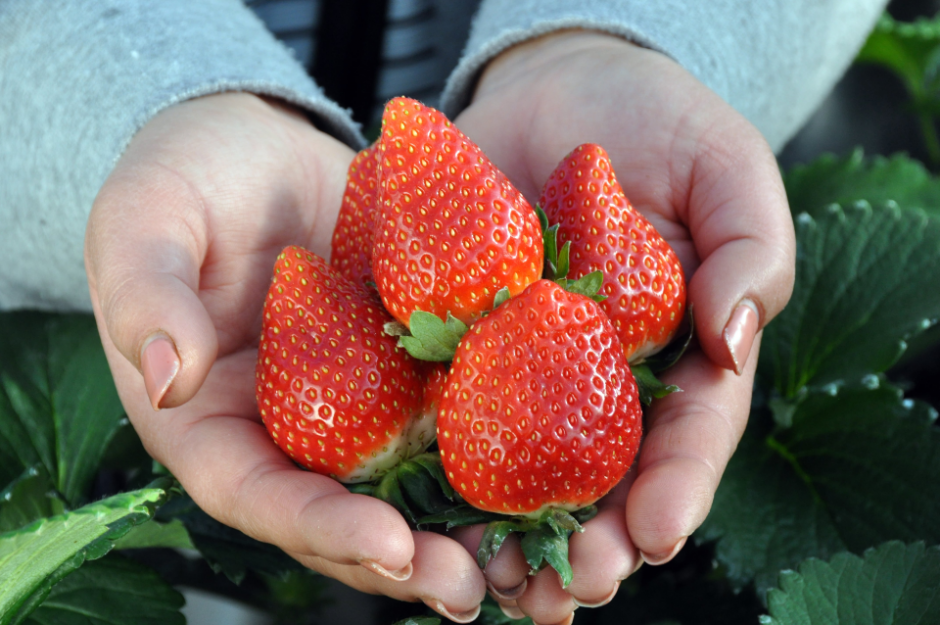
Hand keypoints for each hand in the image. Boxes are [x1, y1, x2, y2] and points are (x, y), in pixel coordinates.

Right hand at [84, 93, 484, 621]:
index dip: (319, 528)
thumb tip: (168, 377)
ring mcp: (353, 402)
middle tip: (468, 586)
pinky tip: (550, 473)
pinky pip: (448, 416)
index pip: (257, 494)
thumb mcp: (144, 220)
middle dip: (404, 559)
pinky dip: (496, 452)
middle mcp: (288, 428)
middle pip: (341, 514)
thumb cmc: (184, 178)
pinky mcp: (405, 366)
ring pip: (405, 485)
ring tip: (520, 560)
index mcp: (212, 419)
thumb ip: (145, 295)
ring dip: (460, 530)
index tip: (388, 544)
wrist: (256, 146)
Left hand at [452, 31, 795, 622]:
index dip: (675, 487)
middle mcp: (596, 380)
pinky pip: (441, 407)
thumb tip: (733, 344)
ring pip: (517, 469)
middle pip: (598, 476)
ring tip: (493, 583)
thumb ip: (751, 253)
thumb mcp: (727, 170)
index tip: (655, 530)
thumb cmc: (660, 126)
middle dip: (589, 539)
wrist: (559, 90)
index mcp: (674, 357)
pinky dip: (431, 465)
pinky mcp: (453, 341)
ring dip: (506, 533)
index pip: (684, 436)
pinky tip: (416, 510)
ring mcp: (522, 368)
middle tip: (573, 585)